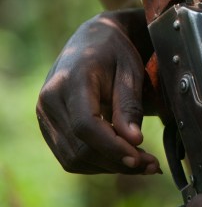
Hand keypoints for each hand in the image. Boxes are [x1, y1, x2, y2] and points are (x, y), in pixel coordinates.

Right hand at [36, 9, 160, 174]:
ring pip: (73, 158)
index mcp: (70, 79)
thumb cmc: (115, 51)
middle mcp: (49, 99)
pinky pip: (69, 156)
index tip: (140, 157)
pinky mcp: (48, 127)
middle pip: (79, 147)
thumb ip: (129, 105)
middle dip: (116, 161)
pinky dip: (97, 163)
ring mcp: (44, 115)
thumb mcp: (130, 69)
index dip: (112, 147)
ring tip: (142, 163)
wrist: (91, 39)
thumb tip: (134, 142)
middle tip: (151, 165)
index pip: (85, 125)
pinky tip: (121, 158)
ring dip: (108, 167)